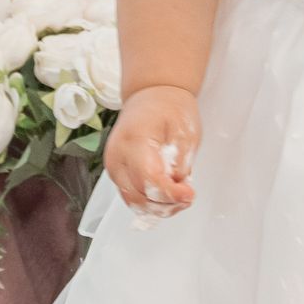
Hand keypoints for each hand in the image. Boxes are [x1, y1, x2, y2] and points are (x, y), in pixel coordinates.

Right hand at [105, 86, 200, 216]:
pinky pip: (132, 196)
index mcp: (134, 140)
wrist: (151, 97)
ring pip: (133, 202)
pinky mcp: (116, 173)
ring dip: (158, 207)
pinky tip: (167, 195)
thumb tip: (177, 191)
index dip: (170, 194)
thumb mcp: (186, 133)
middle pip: (138, 197)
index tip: (189, 195)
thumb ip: (181, 164)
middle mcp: (117, 156)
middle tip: (188, 196)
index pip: (148, 179)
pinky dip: (150, 202)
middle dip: (166, 204)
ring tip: (179, 196)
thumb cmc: (169, 109)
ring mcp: (114, 166)